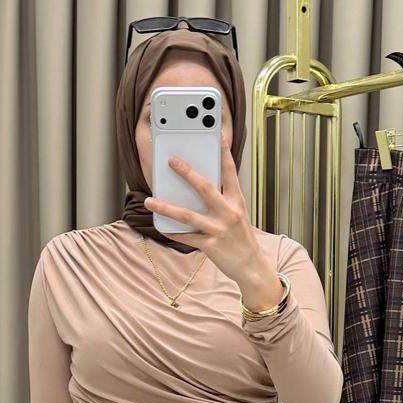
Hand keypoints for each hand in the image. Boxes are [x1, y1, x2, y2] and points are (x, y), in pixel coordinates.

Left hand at [143, 128, 272, 297]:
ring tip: (150, 201)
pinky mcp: (211, 246)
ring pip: (188, 215)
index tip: (217, 134)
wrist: (252, 268)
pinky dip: (173, 232)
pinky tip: (161, 226)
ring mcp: (219, 230)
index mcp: (237, 202)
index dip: (224, 152)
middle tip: (171, 161)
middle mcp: (229, 213)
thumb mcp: (238, 215)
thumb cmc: (242, 239)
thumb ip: (222, 200)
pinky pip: (187, 237)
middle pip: (205, 188)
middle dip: (187, 173)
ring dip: (166, 207)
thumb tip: (197, 187)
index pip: (230, 172)